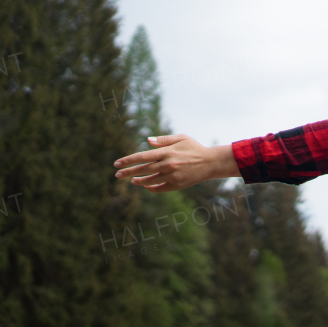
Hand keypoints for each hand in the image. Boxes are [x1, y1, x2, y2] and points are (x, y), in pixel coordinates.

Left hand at [113, 134, 239, 191]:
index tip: (117, 164)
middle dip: (127, 172)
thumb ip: (163, 140)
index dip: (127, 160)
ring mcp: (172, 176)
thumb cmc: (194, 148)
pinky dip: (150, 188)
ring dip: (138, 181)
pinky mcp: (176, 185)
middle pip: (142, 170)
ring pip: (149, 181)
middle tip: (117, 175)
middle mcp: (167, 164)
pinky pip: (159, 188)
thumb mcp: (181, 138)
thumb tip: (147, 141)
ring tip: (132, 180)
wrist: (211, 162)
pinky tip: (146, 185)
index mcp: (166, 152)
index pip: (141, 157)